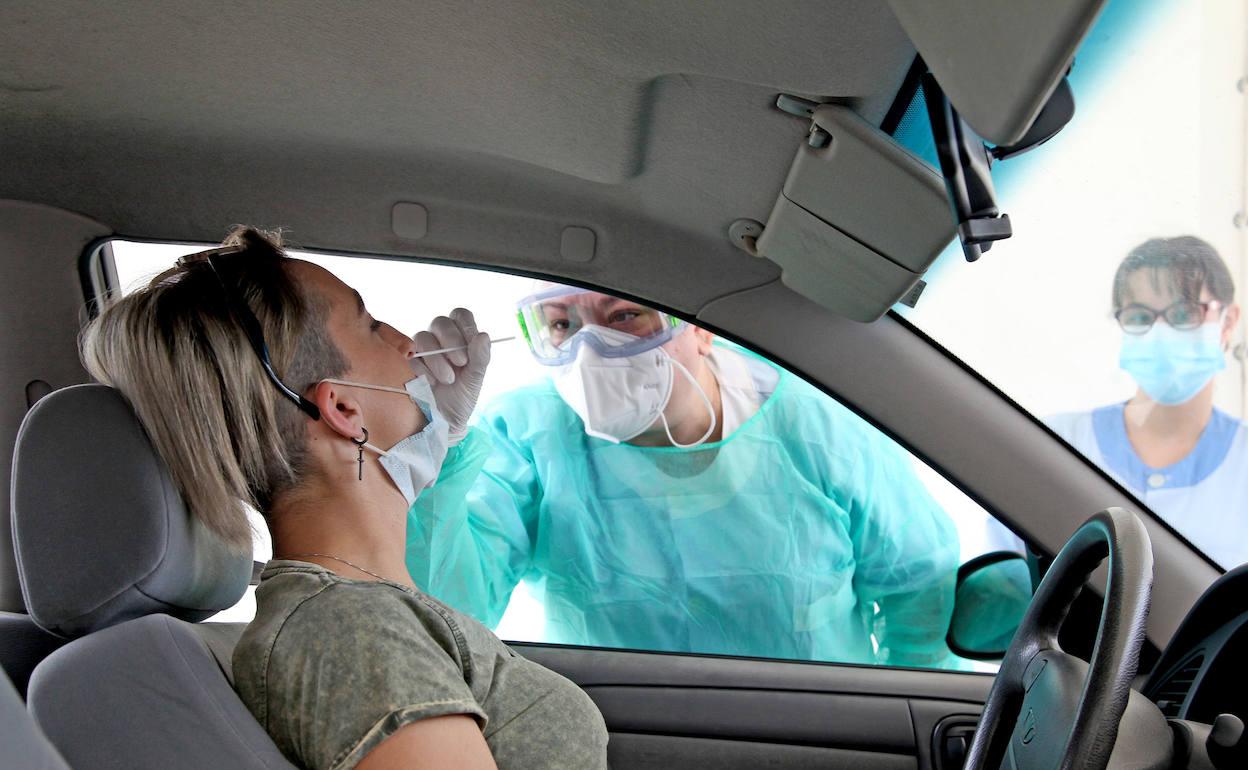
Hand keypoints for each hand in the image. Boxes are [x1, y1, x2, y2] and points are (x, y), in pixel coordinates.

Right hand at [409, 308, 490, 445]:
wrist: (445, 421)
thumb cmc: (462, 397)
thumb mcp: (475, 379)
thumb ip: (481, 357)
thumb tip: (484, 335)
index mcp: (460, 338)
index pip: (460, 315)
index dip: (465, 325)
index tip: (472, 342)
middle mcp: (440, 340)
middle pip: (440, 322)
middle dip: (451, 340)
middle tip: (461, 362)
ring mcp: (423, 350)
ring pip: (423, 337)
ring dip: (438, 359)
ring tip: (448, 380)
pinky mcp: (408, 363)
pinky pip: (412, 356)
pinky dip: (424, 370)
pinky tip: (432, 383)